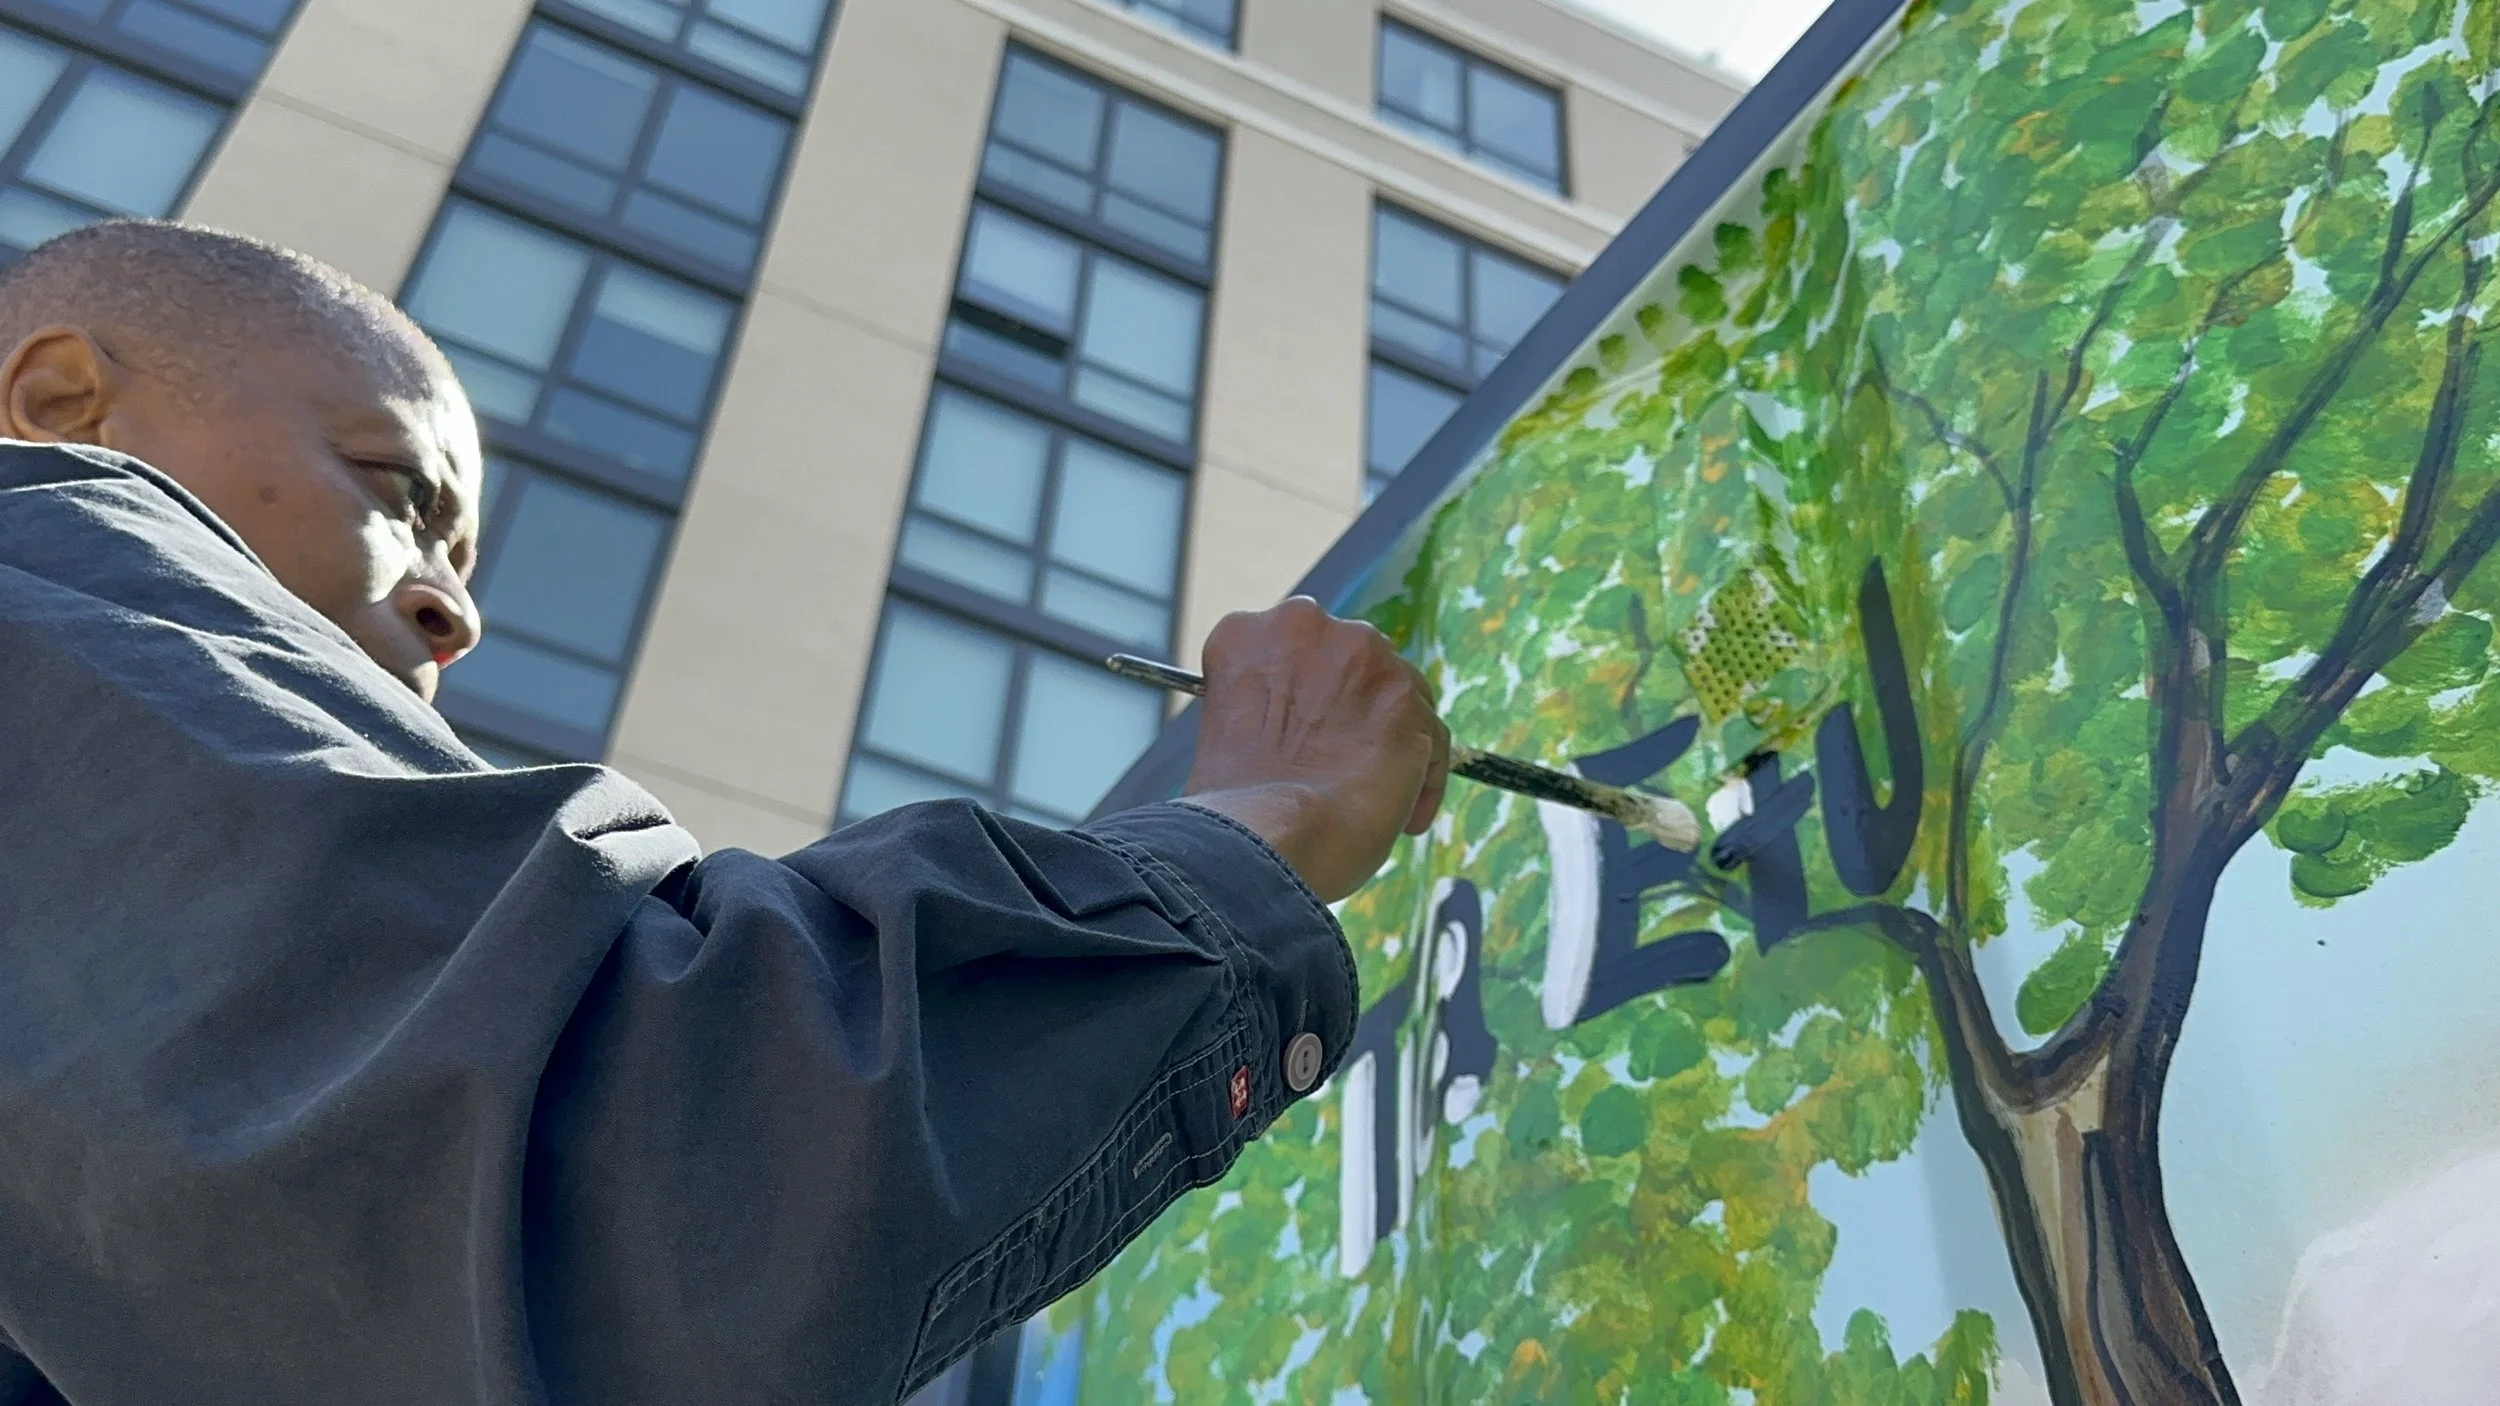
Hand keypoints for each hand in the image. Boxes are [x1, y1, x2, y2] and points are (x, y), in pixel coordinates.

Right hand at [1180, 598, 1450, 902]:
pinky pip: (1430, 739)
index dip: (1301, 699)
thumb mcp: (1224, 732)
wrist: (1267, 837)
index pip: (1290, 653)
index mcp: (1246, 635)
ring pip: (1395, 694)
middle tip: (1339, 763)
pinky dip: (1422, 779)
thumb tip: (1300, 728)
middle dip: (1351, 711)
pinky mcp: (1409, 701)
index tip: (1303, 734)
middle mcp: (1306, 627)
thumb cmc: (1235, 807)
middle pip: (1349, 663)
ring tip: (1373, 800)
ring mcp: (1363, 658)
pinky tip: (1404, 820)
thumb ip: (1263, 708)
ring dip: (1389, 743)